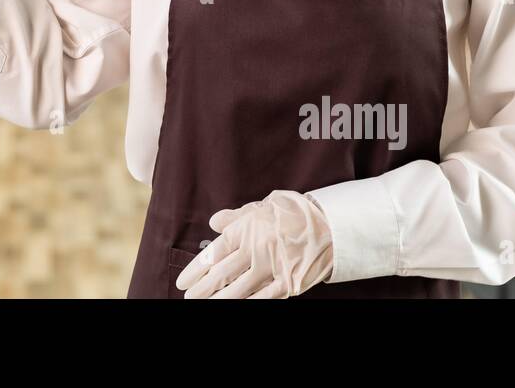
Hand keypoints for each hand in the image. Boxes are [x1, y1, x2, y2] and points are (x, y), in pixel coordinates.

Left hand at [175, 190, 332, 298]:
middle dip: (202, 288)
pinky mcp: (288, 283)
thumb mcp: (262, 206)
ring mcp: (272, 268)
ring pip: (238, 289)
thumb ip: (236, 217)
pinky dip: (247, 304)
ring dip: (218, 299)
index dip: (196, 270)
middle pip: (222, 274)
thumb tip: (213, 222)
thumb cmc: (294, 213)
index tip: (183, 281)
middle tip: (189, 297)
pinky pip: (262, 298)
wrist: (331, 224)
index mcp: (246, 230)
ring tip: (203, 305)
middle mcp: (256, 250)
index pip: (214, 253)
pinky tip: (235, 307)